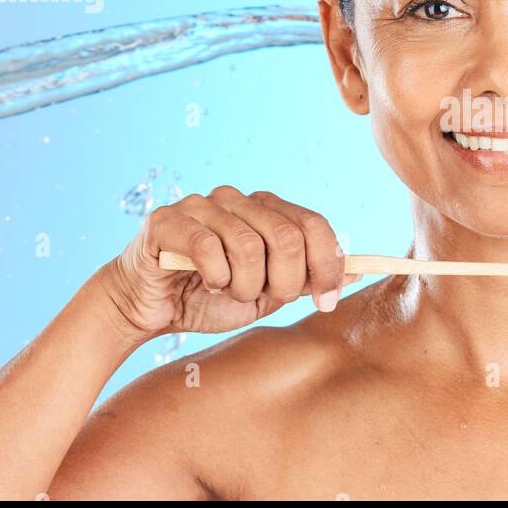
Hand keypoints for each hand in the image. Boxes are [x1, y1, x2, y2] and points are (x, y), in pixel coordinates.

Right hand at [97, 186, 359, 337]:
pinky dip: (215, 276)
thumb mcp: (268, 293)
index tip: (326, 300)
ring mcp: (201, 205)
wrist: (149, 308)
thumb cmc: (210, 297)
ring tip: (228, 292)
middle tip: (264, 299)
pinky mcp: (168, 220)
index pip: (314, 224)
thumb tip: (358, 271)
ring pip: (249, 245)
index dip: (328, 265)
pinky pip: (208, 247)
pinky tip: (206, 283)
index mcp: (266, 209)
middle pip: (287, 236)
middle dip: (285, 281)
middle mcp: (236, 198)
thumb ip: (306, 279)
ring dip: (244, 285)